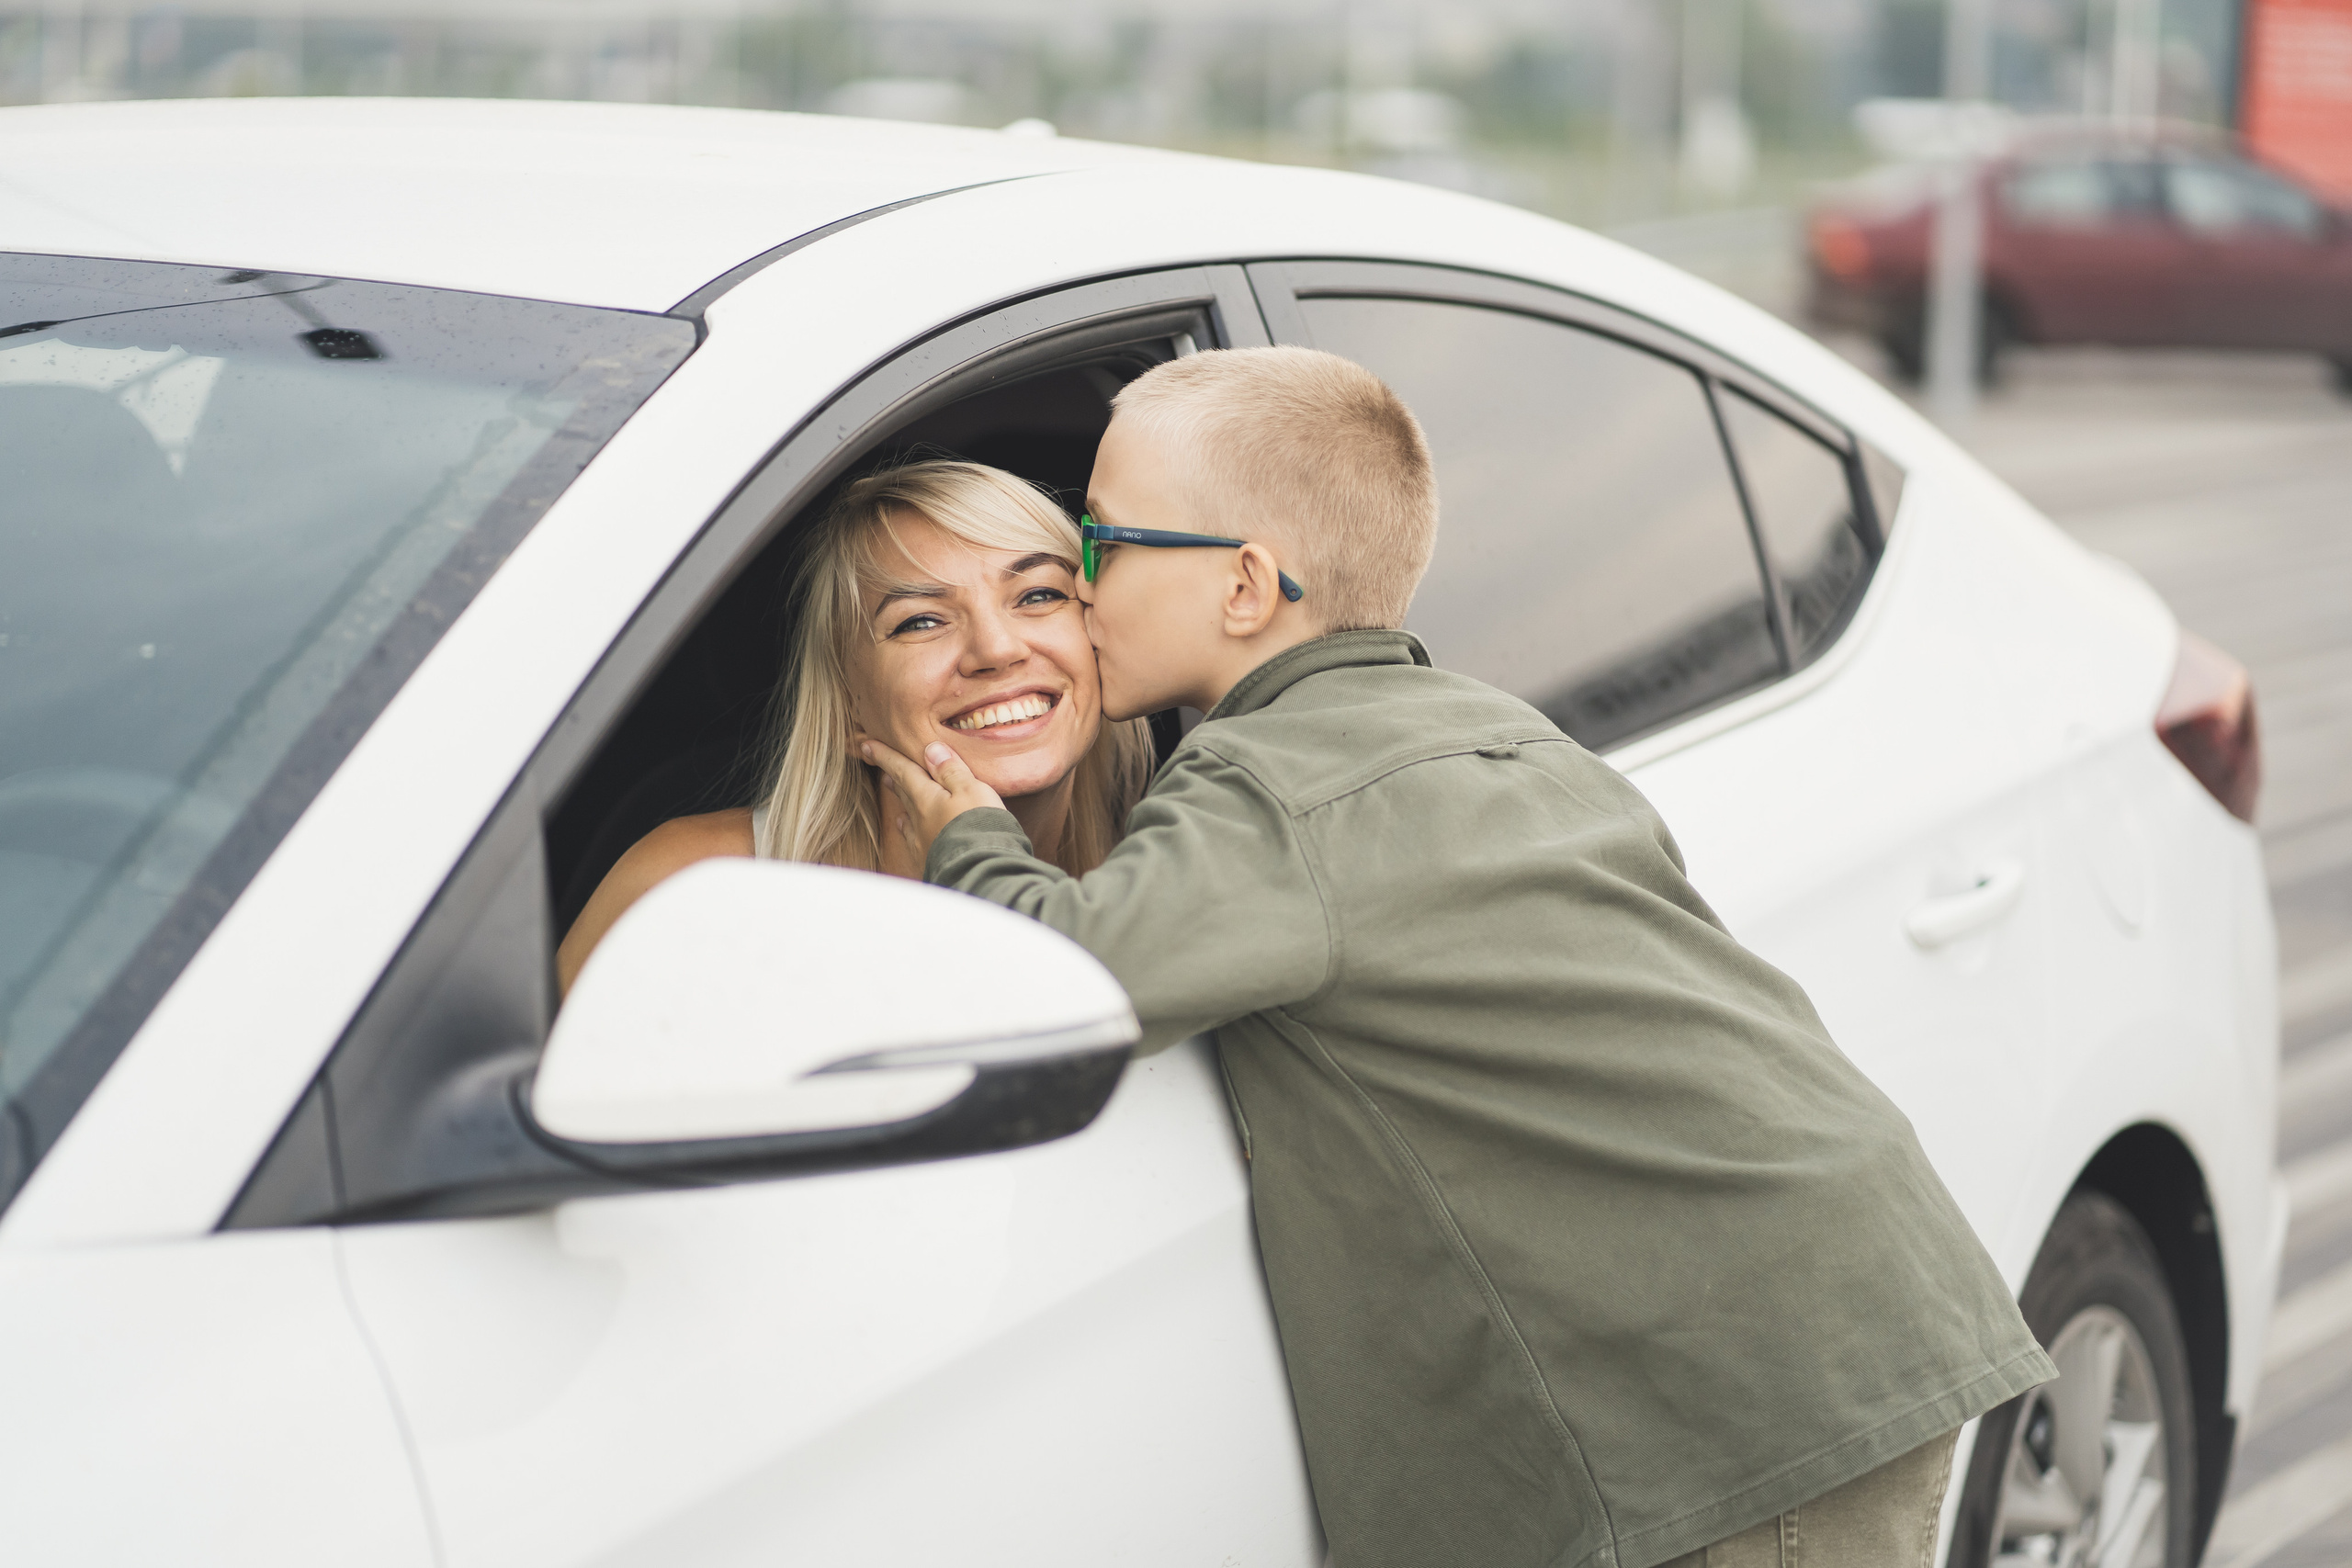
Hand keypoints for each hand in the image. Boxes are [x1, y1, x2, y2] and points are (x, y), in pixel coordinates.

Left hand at [858, 733, 1004, 870]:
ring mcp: (923, 843)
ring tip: (897, 799)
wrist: (981, 873)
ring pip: (908, 818)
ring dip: (903, 805)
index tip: (866, 744)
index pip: (902, 770)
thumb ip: (951, 770)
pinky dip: (911, 834)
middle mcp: (918, 820)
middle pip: (903, 793)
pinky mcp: (931, 862)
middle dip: (893, 778)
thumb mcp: (971, 790)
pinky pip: (915, 843)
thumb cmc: (979, 826)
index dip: (885, 756)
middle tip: (883, 770)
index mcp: (925, 798)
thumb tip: (930, 749)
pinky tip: (911, 835)